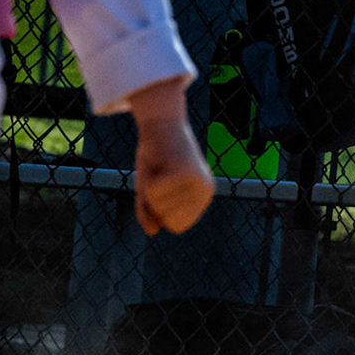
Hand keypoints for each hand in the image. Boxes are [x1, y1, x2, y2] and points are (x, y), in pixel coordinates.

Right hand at [128, 79, 214, 236]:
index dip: (162, 211)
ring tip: (161, 167)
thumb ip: (149, 211)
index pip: (177, 226)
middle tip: (161, 176)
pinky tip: (159, 163)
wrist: (160, 122)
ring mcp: (198, 182)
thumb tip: (153, 232)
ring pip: (160, 207)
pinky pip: (154, 193)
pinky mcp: (186, 173)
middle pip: (168, 219)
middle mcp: (205, 191)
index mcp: (203, 197)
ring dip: (151, 189)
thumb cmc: (156, 155)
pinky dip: (148, 180)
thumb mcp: (149, 189)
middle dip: (156, 202)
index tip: (165, 187)